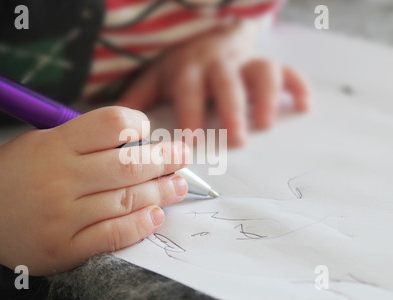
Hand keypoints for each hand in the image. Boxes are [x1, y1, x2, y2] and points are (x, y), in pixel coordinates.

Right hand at [0, 107, 188, 274]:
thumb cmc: (13, 171)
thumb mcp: (42, 140)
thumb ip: (85, 141)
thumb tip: (138, 144)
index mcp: (54, 145)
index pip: (112, 123)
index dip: (138, 123)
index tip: (148, 129)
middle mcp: (60, 178)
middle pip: (129, 164)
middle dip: (165, 159)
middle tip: (182, 156)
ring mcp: (62, 216)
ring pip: (127, 199)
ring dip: (161, 191)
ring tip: (178, 185)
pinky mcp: (64, 247)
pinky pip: (113, 235)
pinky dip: (140, 224)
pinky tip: (156, 214)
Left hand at [118, 24, 309, 146]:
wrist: (207, 35)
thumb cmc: (180, 66)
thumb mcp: (155, 77)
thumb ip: (138, 99)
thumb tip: (117, 129)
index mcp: (188, 70)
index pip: (188, 91)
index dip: (190, 114)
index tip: (191, 142)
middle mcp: (218, 64)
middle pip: (226, 82)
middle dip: (232, 109)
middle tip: (236, 140)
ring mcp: (244, 62)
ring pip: (260, 70)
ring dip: (267, 95)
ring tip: (267, 123)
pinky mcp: (264, 63)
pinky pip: (286, 69)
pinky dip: (297, 85)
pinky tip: (304, 105)